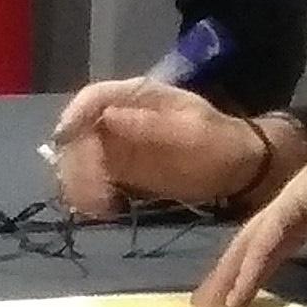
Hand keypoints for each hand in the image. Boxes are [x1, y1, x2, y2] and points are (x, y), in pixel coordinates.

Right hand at [47, 78, 270, 219]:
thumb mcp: (192, 131)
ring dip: (79, 182)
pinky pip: (90, 180)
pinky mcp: (117, 169)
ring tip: (102, 206)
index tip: (66, 142)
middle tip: (95, 192)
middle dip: (78, 162)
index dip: (74, 117)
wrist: (240, 169)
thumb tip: (109, 119)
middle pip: (78, 133)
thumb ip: (150, 126)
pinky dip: (88, 195)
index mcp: (136, 96)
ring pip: (77, 159)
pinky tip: (104, 209)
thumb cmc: (220, 143)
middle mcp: (117, 116)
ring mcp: (114, 143)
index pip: (92, 99)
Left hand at [192, 122, 306, 306]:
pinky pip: (267, 242)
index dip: (249, 275)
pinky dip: (252, 267)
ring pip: (249, 246)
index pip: (267, 250)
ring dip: (229, 276)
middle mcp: (288, 210)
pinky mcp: (292, 203)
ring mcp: (287, 204)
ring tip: (210, 306)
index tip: (234, 303)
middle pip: (248, 249)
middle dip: (226, 277)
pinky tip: (238, 292)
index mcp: (305, 217)